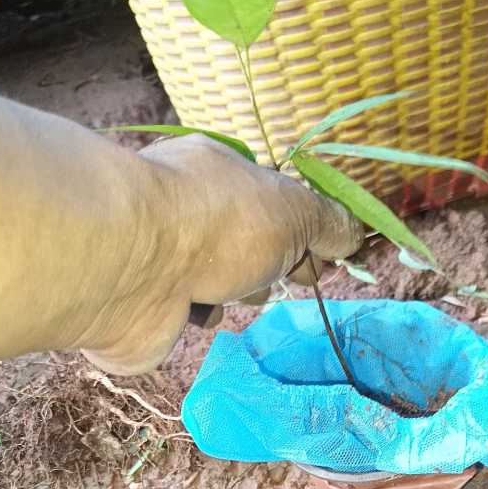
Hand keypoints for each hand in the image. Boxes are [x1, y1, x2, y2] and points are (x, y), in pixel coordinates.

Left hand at [81, 134, 362, 373]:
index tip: (326, 260)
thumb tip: (354, 234)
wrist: (133, 266)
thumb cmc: (217, 225)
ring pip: (217, 280)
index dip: (304, 231)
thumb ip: (326, 223)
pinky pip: (187, 311)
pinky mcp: (149, 301)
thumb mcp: (291, 212)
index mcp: (220, 174)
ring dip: (235, 291)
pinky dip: (201, 314)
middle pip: (245, 243)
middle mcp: (188, 209)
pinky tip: (201, 311)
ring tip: (239, 293)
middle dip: (271, 264)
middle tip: (295, 280)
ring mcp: (165, 256)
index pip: (271, 201)